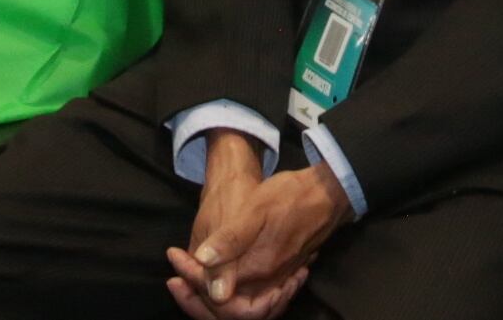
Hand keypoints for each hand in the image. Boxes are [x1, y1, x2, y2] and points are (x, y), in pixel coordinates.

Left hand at [166, 148, 347, 318]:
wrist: (327, 194)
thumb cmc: (290, 196)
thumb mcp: (255, 209)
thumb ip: (231, 240)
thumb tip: (203, 263)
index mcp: (256, 269)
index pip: (215, 296)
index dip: (191, 281)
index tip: (174, 256)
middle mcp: (267, 283)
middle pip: (227, 312)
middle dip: (197, 297)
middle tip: (175, 276)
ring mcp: (276, 280)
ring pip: (240, 307)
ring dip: (213, 296)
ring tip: (191, 277)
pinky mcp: (282, 275)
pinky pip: (254, 298)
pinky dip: (232, 293)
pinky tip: (218, 278)